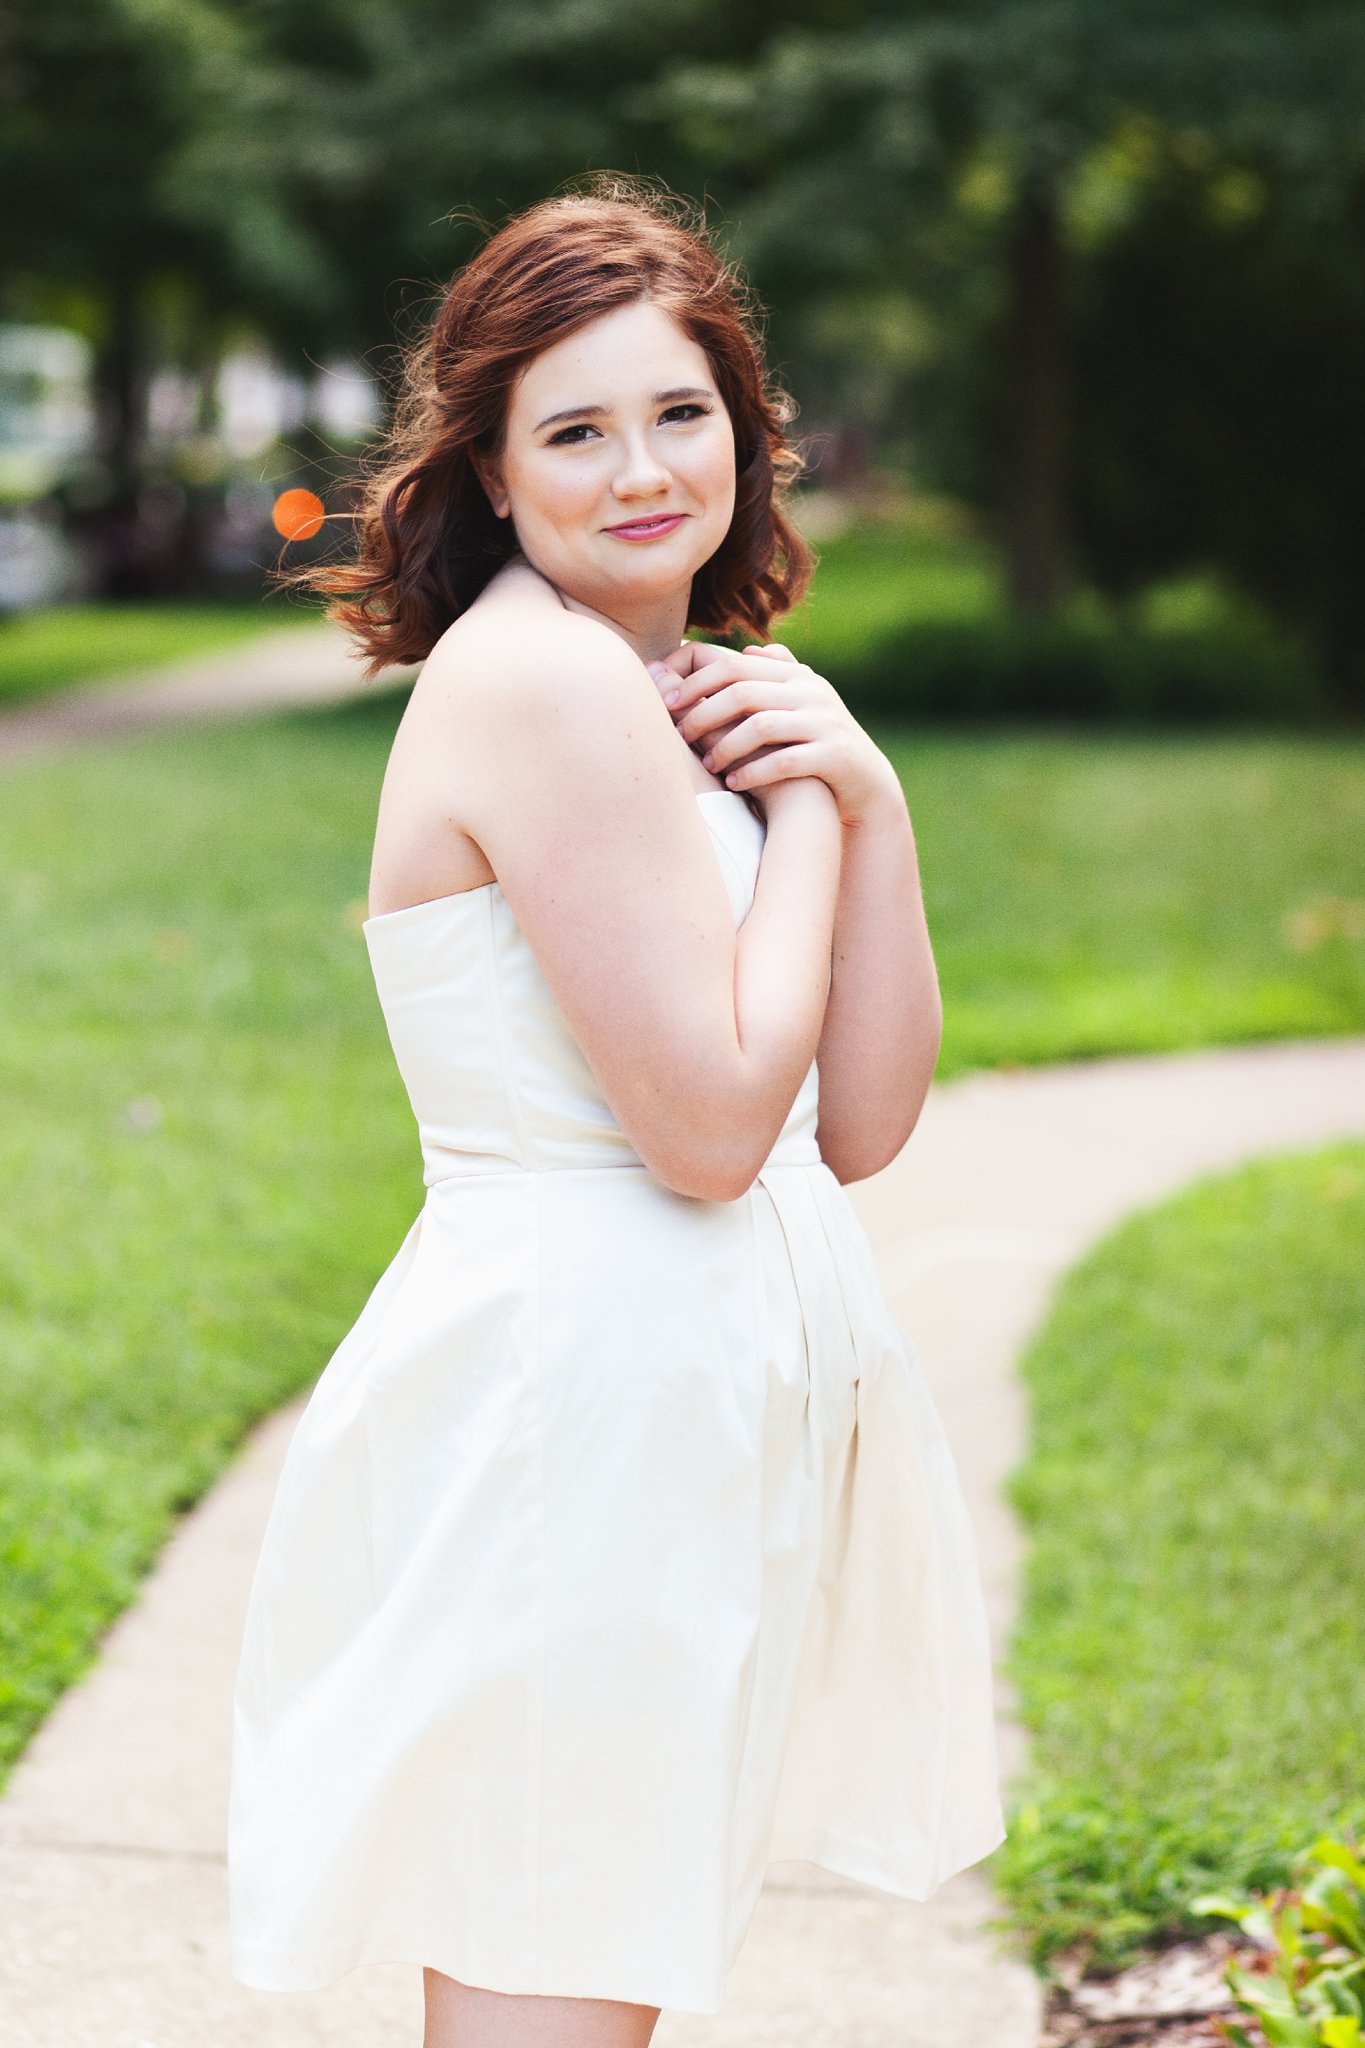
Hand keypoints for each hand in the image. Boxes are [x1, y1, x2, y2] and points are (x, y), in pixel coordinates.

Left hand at [651, 639, 902, 826]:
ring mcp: (825, 723)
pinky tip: (733, 784)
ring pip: (761, 726)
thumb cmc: (818, 742)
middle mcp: (811, 692)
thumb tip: (747, 651)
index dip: (695, 681)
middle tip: (679, 735)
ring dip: (726, 746)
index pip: (733, 665)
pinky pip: (785, 761)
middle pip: (742, 692)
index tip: (666, 702)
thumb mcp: (801, 704)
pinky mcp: (835, 755)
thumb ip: (776, 676)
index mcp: (794, 675)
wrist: (866, 782)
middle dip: (703, 713)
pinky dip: (754, 772)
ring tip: (707, 765)